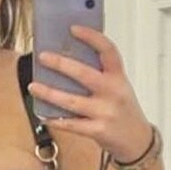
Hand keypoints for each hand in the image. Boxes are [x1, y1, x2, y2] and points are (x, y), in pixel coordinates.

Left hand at [29, 27, 153, 162]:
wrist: (137, 140)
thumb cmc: (123, 109)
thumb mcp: (118, 86)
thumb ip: (99, 74)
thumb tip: (68, 59)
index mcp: (118, 77)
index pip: (107, 50)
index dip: (91, 37)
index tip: (73, 29)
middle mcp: (113, 92)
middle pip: (84, 74)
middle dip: (61, 64)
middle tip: (43, 57)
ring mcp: (105, 112)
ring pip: (71, 102)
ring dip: (49, 93)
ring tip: (33, 86)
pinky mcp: (98, 130)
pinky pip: (71, 124)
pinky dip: (55, 120)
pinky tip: (43, 114)